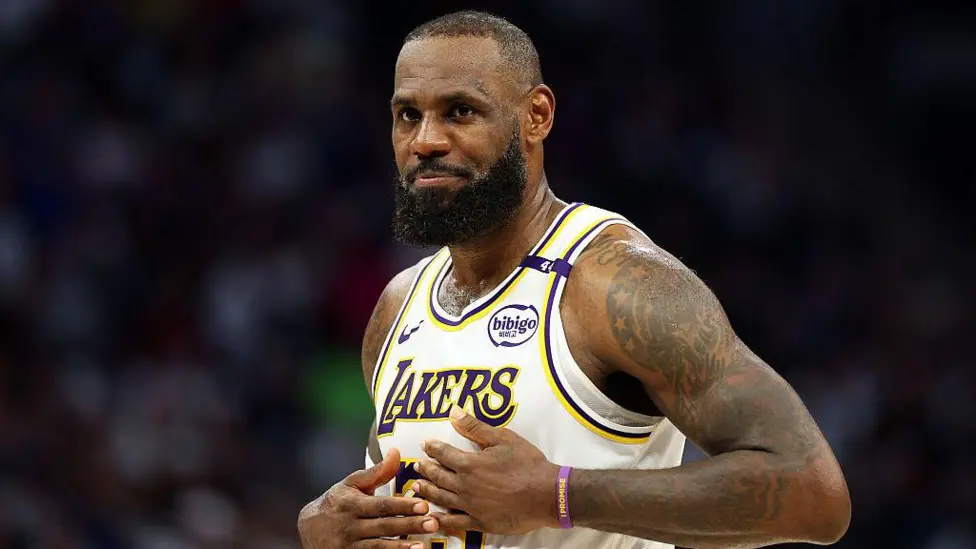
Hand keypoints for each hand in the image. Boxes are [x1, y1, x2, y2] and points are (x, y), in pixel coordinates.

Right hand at [297, 448, 439, 548]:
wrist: (307, 529)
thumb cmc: (336, 502)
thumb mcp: (350, 484)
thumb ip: (376, 472)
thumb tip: (397, 452)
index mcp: (351, 503)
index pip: (381, 505)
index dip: (402, 506)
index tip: (423, 505)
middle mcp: (349, 525)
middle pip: (383, 526)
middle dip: (409, 525)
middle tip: (432, 523)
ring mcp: (348, 545)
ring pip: (377, 547)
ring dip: (400, 547)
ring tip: (422, 547)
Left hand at [412, 406, 559, 534]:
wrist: (547, 494)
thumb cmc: (528, 464)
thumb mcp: (503, 438)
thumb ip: (475, 427)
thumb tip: (453, 412)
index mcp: (469, 464)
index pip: (443, 454)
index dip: (432, 448)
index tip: (426, 444)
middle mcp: (464, 486)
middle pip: (438, 477)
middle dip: (426, 469)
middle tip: (417, 466)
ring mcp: (470, 506)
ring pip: (441, 498)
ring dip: (427, 491)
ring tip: (417, 487)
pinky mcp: (479, 522)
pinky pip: (454, 522)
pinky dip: (440, 520)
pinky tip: (432, 517)